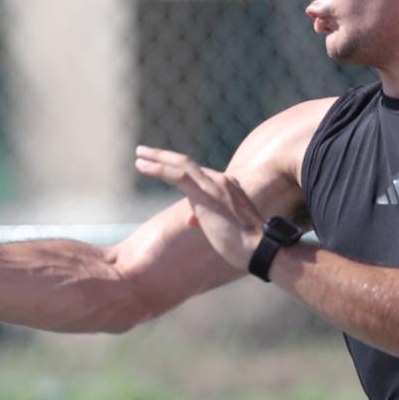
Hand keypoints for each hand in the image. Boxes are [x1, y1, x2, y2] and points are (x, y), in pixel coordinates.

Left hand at [134, 145, 262, 270]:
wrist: (259, 247)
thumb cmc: (246, 246)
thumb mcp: (226, 227)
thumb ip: (208, 218)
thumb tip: (191, 220)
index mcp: (228, 186)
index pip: (200, 174)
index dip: (180, 170)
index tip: (165, 169)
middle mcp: (221, 180)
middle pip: (188, 163)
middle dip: (165, 156)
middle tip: (144, 152)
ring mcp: (212, 185)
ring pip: (180, 163)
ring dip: (157, 158)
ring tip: (139, 155)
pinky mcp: (204, 193)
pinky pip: (176, 174)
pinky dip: (157, 168)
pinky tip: (142, 166)